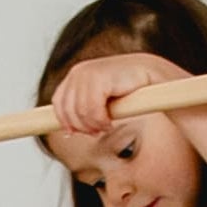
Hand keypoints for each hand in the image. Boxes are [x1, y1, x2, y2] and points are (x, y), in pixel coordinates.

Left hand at [46, 50, 177, 144]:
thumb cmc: (126, 89)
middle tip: (97, 131)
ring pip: (80, 112)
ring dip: (93, 125)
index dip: (66, 121)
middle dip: (82, 126)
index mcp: (75, 76)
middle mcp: (78, 72)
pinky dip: (100, 121)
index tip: (76, 134)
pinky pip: (92, 110)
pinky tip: (110, 122)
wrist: (147, 74)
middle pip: (68, 110)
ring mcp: (88, 74)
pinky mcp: (100, 78)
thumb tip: (67, 132)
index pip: (59, 103)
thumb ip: (82, 109)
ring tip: (106, 127)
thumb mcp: (99, 99)